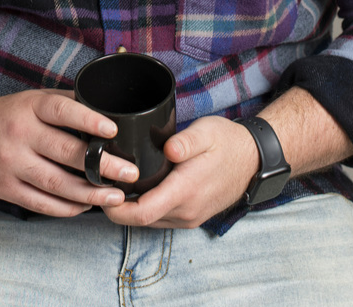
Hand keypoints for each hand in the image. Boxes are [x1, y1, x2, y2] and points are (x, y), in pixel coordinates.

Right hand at [0, 74, 140, 217]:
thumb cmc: (8, 114)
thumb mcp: (32, 99)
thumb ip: (65, 103)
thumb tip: (108, 109)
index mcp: (29, 106)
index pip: (61, 110)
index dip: (88, 119)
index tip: (113, 129)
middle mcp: (20, 134)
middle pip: (66, 153)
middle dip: (102, 165)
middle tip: (130, 173)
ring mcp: (11, 164)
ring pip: (57, 184)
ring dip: (90, 193)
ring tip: (115, 196)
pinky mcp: (5, 189)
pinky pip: (41, 204)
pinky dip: (67, 208)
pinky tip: (86, 207)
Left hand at [102, 115, 257, 228]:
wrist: (252, 160)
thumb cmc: (227, 142)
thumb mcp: (207, 132)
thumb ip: (187, 141)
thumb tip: (167, 148)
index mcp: (186, 190)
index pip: (142, 212)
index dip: (115, 207)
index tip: (99, 190)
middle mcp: (186, 211)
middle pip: (140, 220)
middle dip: (116, 206)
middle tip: (99, 181)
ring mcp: (188, 217)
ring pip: (148, 221)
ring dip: (129, 209)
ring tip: (113, 183)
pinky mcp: (190, 216)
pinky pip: (159, 218)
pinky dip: (144, 208)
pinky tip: (136, 189)